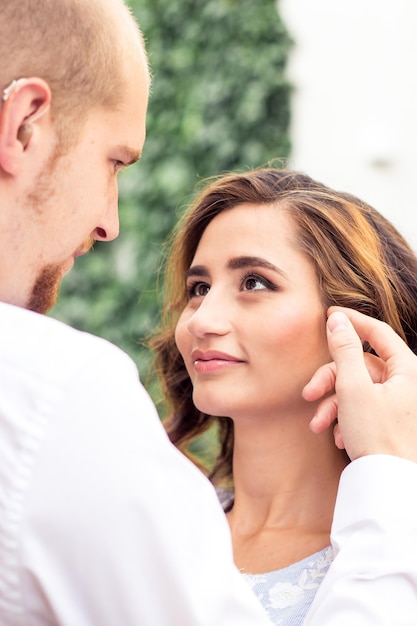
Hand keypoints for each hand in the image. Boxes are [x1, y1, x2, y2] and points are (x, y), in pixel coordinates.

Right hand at [303, 307, 416, 462]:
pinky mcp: (391, 421)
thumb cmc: (377, 437)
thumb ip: (344, 350)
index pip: (377, 332)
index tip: (328, 315)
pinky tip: (335, 435)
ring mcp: (400, 403)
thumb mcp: (353, 388)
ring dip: (332, 404)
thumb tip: (337, 319)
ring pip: (358, 389)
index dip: (352, 321)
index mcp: (408, 369)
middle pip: (361, 365)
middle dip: (330, 379)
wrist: (389, 488)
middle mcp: (408, 383)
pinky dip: (345, 417)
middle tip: (308, 392)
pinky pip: (363, 407)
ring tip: (318, 424)